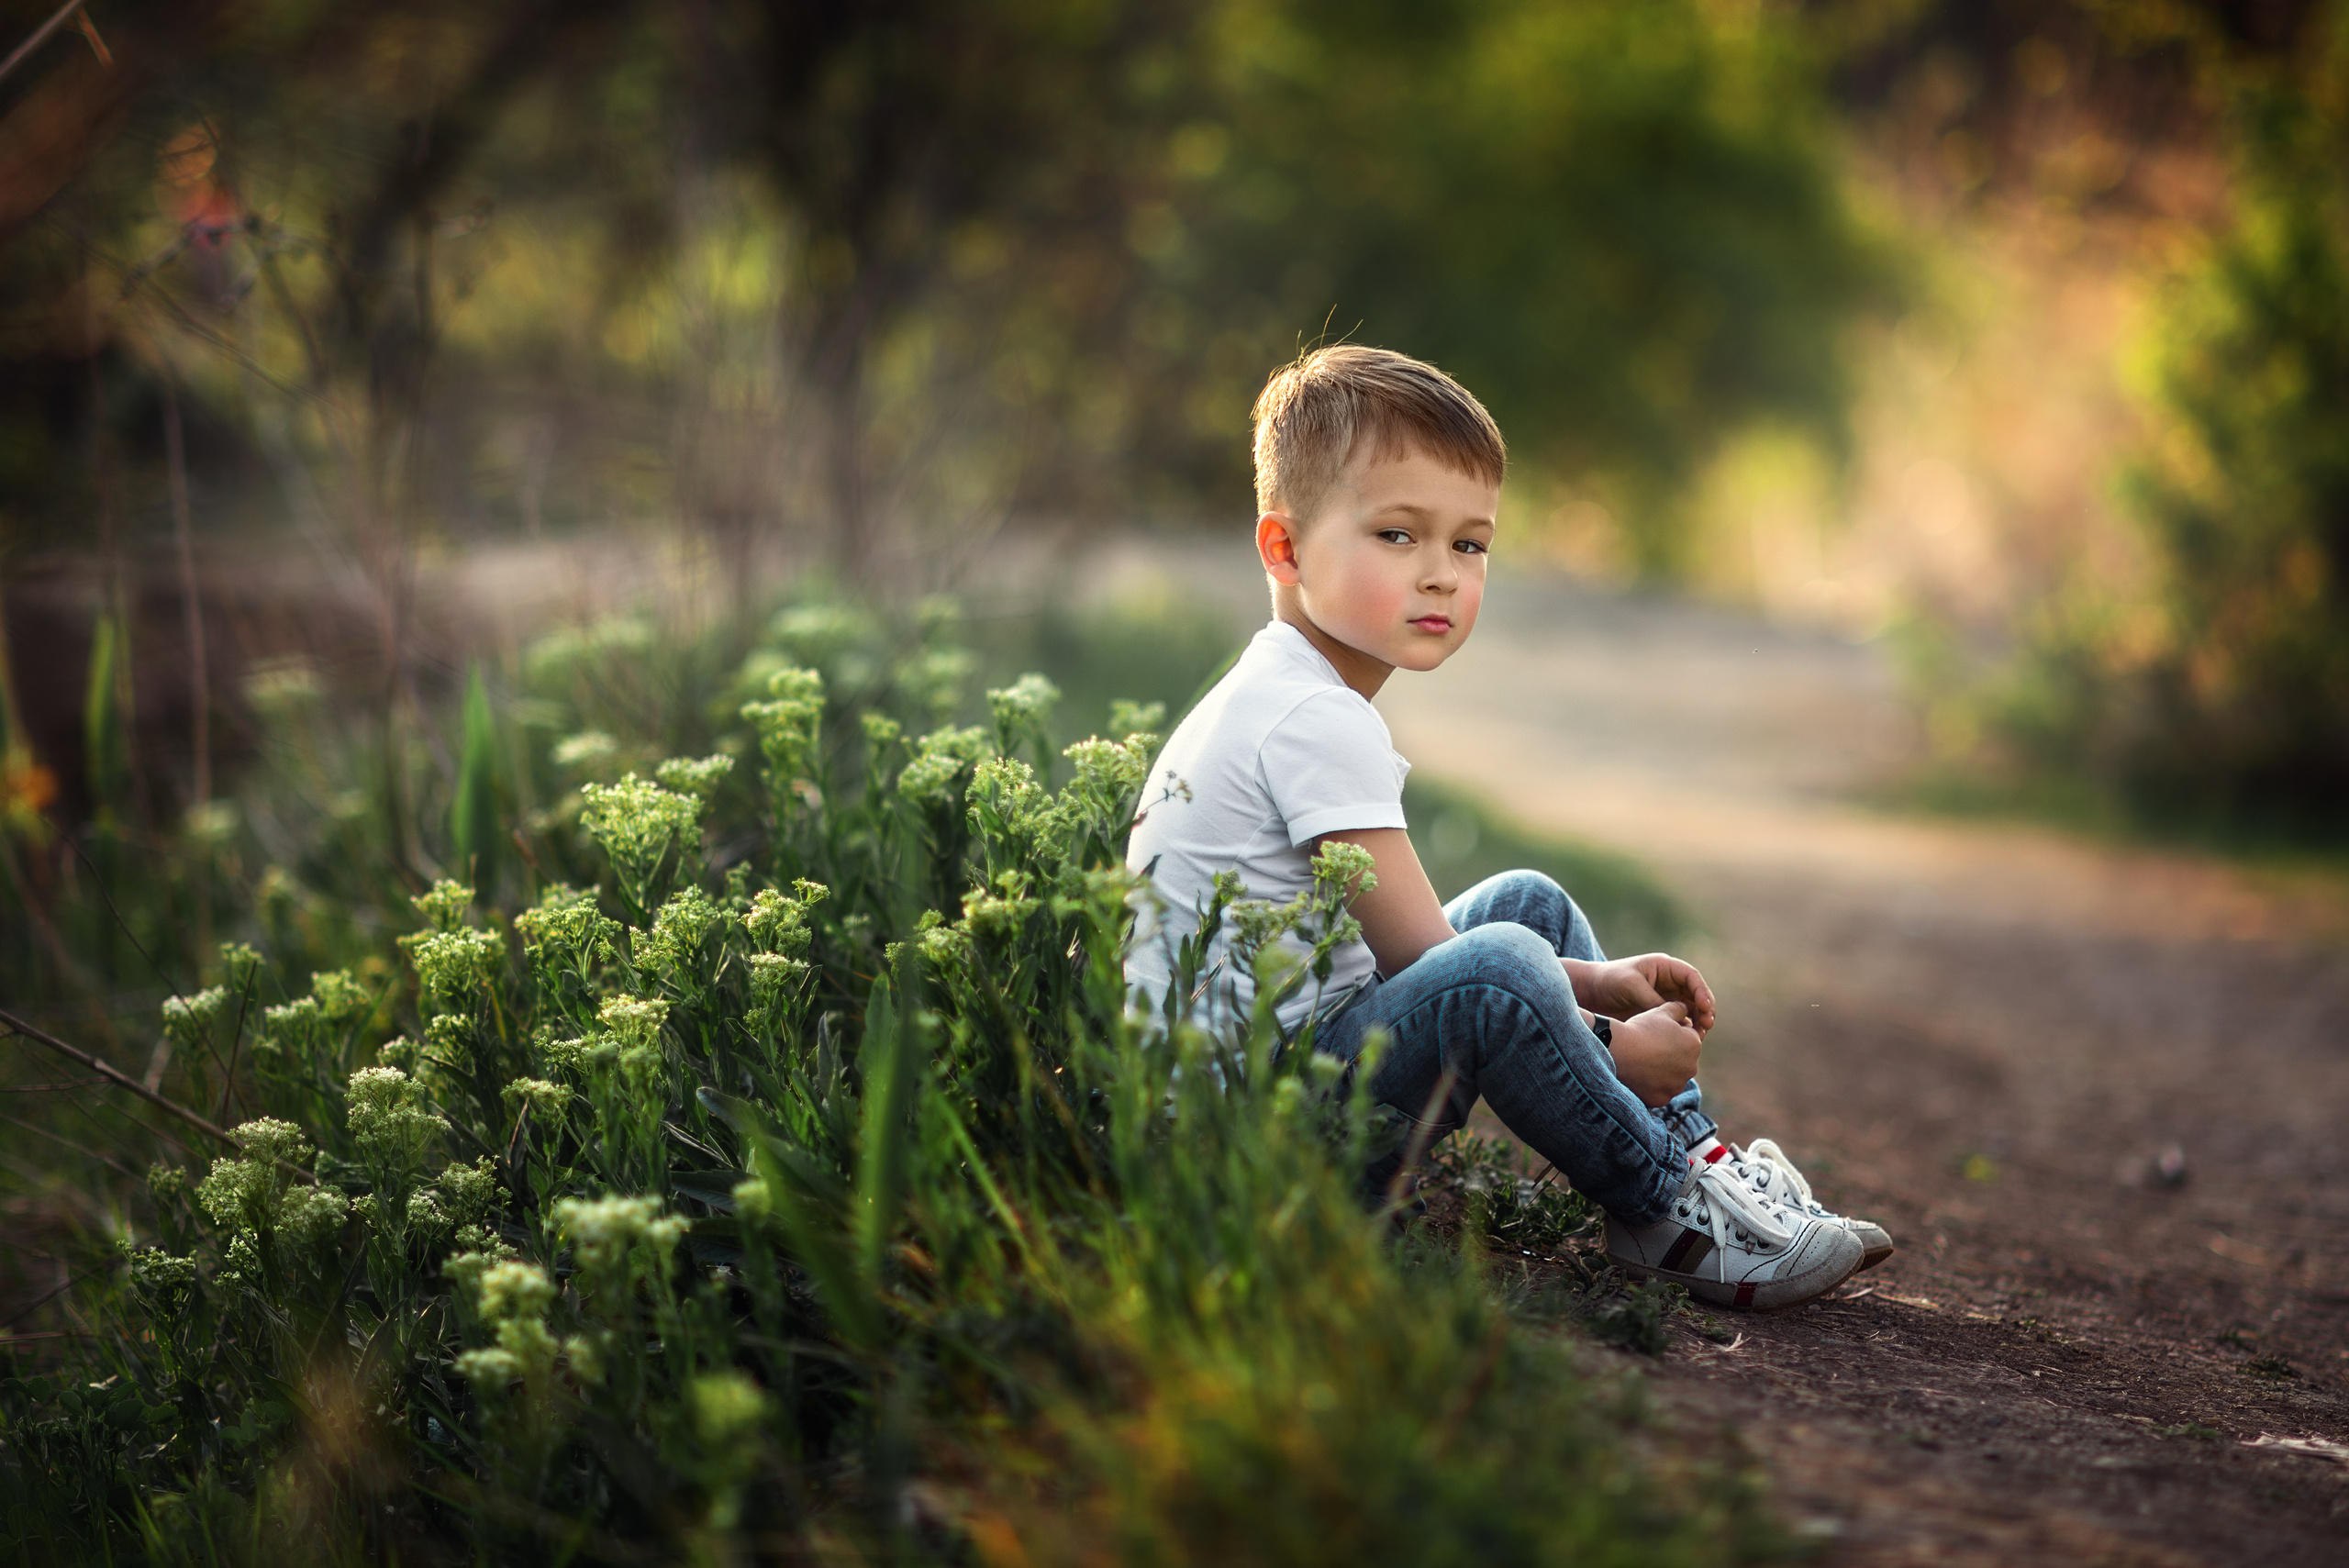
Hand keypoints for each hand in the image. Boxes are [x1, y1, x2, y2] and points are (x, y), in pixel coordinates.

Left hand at [1569, 954, 1716, 1035]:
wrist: (1590, 994)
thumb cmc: (1609, 981)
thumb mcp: (1630, 986)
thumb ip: (1652, 1000)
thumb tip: (1674, 1019)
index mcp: (1665, 968)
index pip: (1691, 977)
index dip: (1701, 991)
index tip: (1704, 1007)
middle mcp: (1670, 983)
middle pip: (1697, 995)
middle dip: (1705, 1010)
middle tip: (1707, 1025)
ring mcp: (1666, 999)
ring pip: (1692, 1011)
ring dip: (1698, 1022)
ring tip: (1699, 1036)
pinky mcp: (1661, 1015)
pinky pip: (1679, 1022)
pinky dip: (1685, 1031)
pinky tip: (1686, 1041)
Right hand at [1606, 1003, 1703, 1108]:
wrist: (1617, 1051)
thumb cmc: (1639, 1029)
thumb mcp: (1660, 1012)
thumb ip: (1678, 1009)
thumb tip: (1686, 1009)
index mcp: (1694, 1045)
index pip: (1687, 1038)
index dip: (1671, 1033)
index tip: (1655, 1033)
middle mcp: (1691, 1068)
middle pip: (1681, 1059)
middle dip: (1670, 1054)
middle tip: (1647, 1047)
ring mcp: (1676, 1086)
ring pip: (1672, 1077)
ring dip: (1662, 1071)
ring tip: (1642, 1062)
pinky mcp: (1662, 1099)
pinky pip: (1659, 1091)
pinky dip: (1651, 1085)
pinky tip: (1639, 1075)